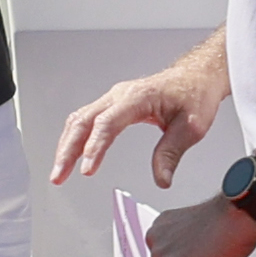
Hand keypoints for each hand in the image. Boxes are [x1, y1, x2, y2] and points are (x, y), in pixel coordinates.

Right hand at [49, 69, 212, 188]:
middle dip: (67, 150)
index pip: (107, 123)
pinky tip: (71, 155)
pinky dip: (75, 138)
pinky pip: (86, 119)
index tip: (87, 170)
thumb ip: (172, 153)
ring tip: (59, 172)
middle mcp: (120, 95)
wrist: (196, 76)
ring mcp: (114, 98)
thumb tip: (161, 179)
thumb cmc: (194, 95)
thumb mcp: (191, 127)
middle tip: (59, 176)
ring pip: (80, 119)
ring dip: (67, 145)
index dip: (95, 147)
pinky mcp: (113, 104)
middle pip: (84, 121)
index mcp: (138, 97)